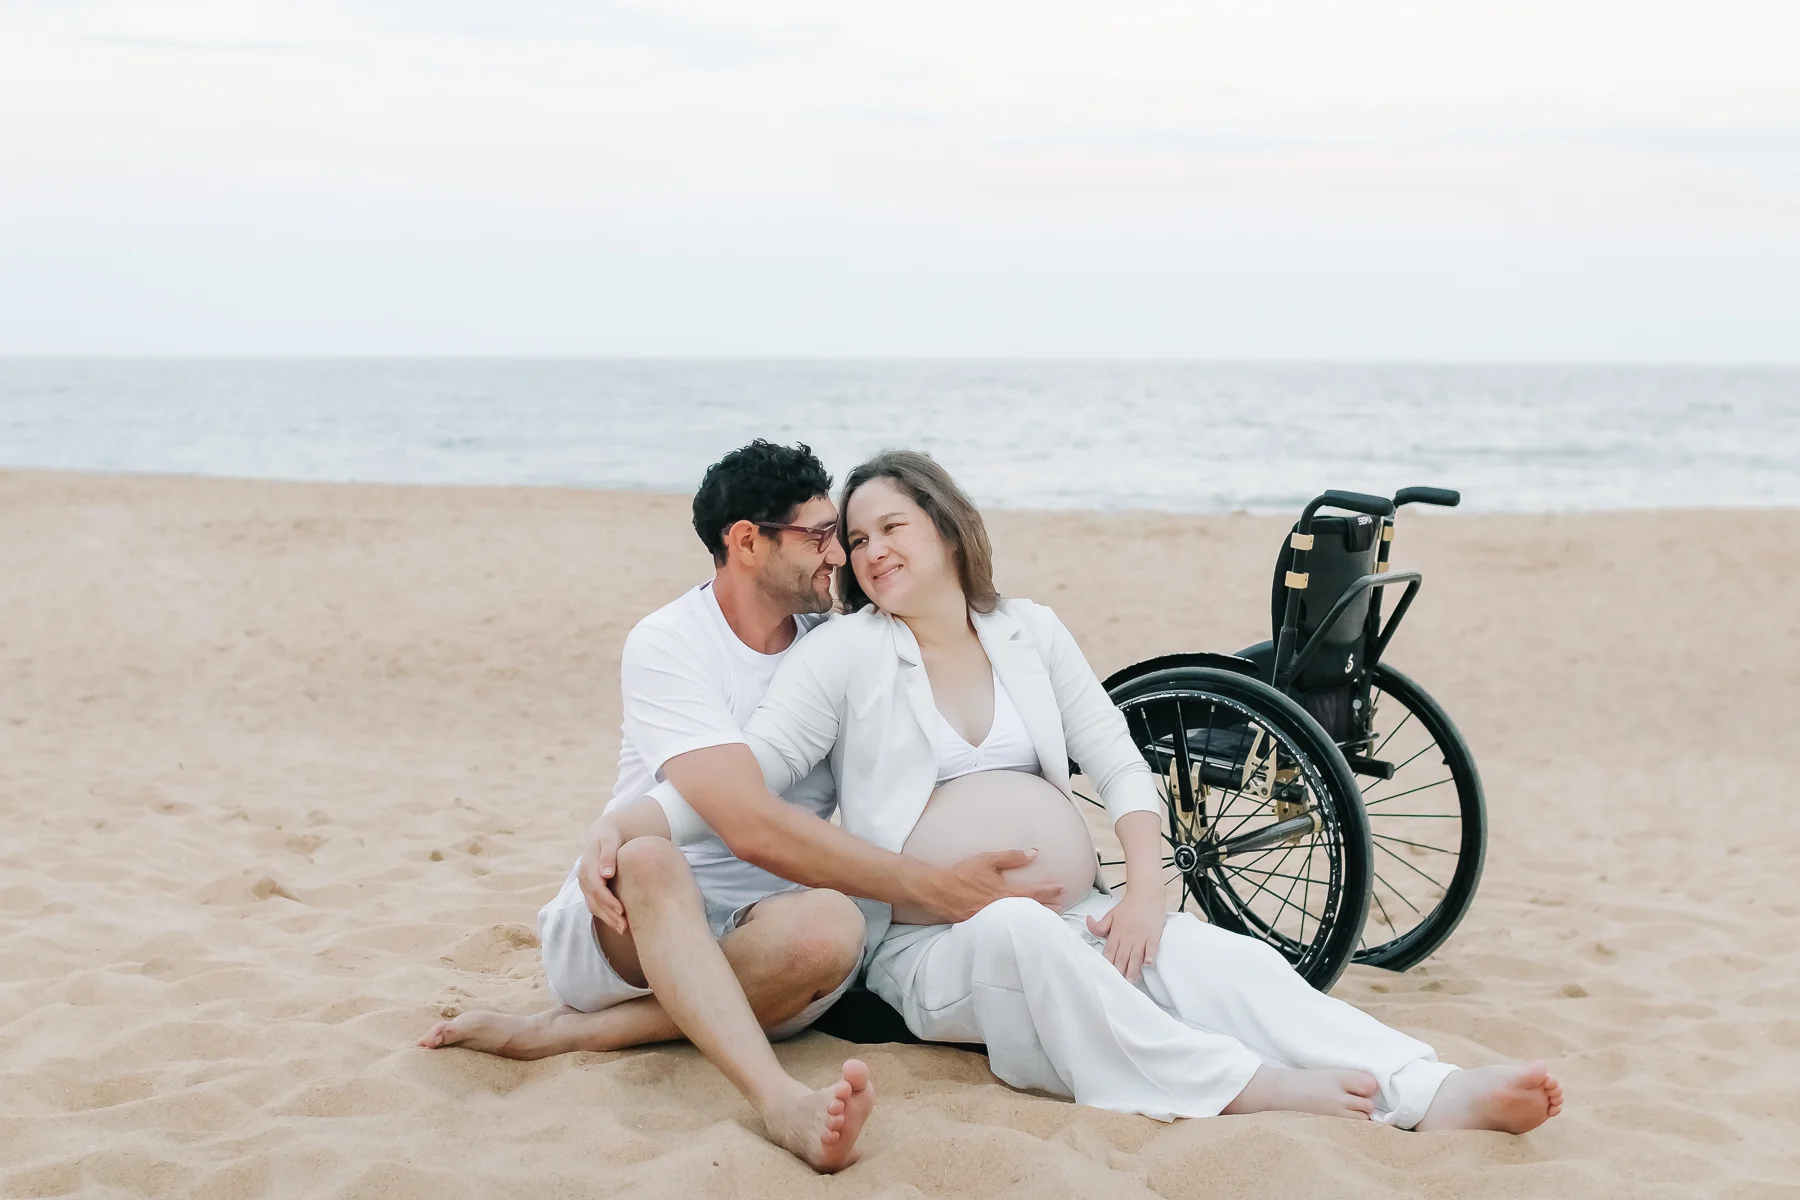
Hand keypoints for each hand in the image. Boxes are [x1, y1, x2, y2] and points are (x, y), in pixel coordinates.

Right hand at [577, 816, 627, 933]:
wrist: (602, 834)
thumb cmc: (609, 837)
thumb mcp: (609, 841)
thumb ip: (608, 856)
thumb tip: (607, 874)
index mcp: (587, 866)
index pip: (596, 888)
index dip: (608, 901)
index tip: (622, 911)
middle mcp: (583, 878)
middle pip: (594, 901)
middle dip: (609, 915)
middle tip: (625, 926)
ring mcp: (585, 885)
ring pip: (593, 906)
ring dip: (607, 919)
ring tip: (623, 929)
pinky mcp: (590, 889)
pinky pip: (595, 905)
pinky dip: (605, 915)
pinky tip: (617, 923)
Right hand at [917, 849, 1066, 923]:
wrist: (940, 892)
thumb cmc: (963, 874)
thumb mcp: (988, 860)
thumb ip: (1012, 857)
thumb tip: (1033, 853)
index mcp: (1006, 893)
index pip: (1034, 892)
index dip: (1050, 890)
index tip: (1063, 888)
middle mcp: (1003, 908)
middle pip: (1031, 910)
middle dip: (1049, 909)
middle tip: (1064, 909)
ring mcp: (994, 919)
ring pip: (1021, 920)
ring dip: (1036, 918)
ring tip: (1049, 918)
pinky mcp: (984, 925)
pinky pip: (1006, 925)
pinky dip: (1018, 924)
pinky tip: (1022, 925)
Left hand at [1085, 892, 1164, 982]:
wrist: (1146, 893)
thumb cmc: (1128, 906)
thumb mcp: (1111, 915)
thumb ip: (1099, 925)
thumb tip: (1087, 922)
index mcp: (1116, 933)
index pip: (1109, 952)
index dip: (1108, 964)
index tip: (1107, 976)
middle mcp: (1128, 937)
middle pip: (1122, 957)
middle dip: (1121, 971)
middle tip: (1120, 985)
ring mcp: (1141, 936)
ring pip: (1136, 956)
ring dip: (1134, 969)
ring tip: (1132, 981)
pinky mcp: (1154, 935)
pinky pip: (1152, 947)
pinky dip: (1150, 955)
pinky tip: (1148, 964)